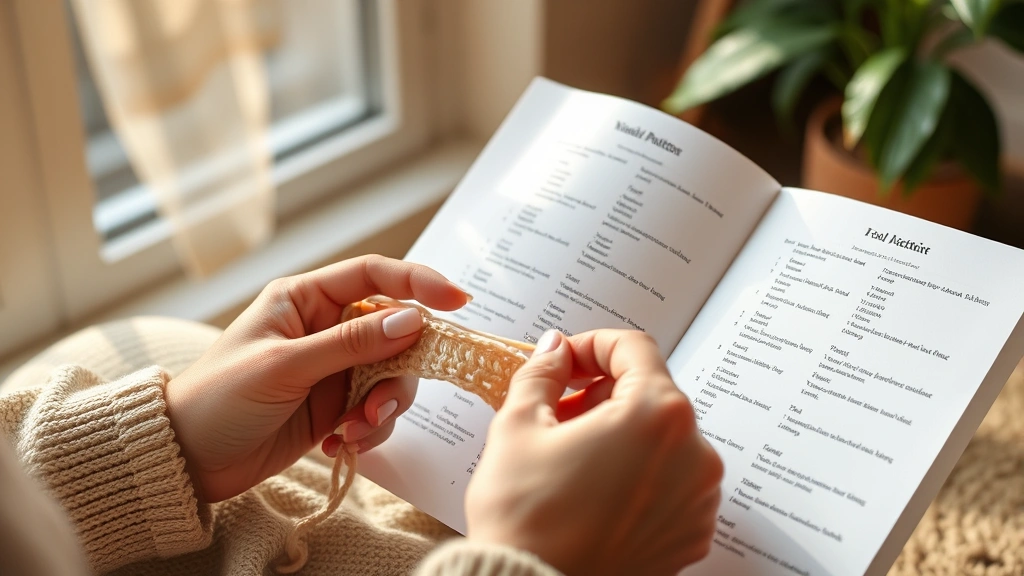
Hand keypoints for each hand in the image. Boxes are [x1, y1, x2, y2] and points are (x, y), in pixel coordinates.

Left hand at [165, 255, 468, 501]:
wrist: (187, 460)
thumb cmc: (220, 399)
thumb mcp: (285, 366)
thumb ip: (351, 343)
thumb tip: (413, 319)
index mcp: (306, 299)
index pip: (374, 275)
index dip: (419, 283)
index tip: (458, 302)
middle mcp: (325, 328)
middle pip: (395, 332)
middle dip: (398, 371)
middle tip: (378, 406)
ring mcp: (334, 369)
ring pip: (392, 377)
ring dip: (383, 408)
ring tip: (353, 433)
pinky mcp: (336, 407)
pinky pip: (377, 411)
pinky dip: (369, 430)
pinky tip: (341, 445)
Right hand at [465, 330, 722, 575]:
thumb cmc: (526, 521)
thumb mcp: (517, 426)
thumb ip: (541, 373)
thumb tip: (555, 351)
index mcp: (657, 415)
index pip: (634, 348)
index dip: (591, 345)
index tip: (565, 361)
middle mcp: (693, 453)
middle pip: (650, 393)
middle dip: (601, 393)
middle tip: (557, 411)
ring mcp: (698, 498)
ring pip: (660, 438)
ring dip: (620, 433)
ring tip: (570, 455)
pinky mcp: (690, 533)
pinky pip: (668, 481)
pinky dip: (637, 474)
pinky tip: (592, 488)